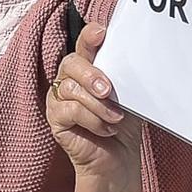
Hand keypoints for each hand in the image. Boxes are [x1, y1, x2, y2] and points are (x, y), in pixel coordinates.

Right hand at [46, 21, 147, 181]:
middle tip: (108, 91)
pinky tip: (105, 129)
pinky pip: (68, 110)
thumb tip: (137, 59)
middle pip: (71, 63)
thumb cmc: (123, 124)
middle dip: (91, 75)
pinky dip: (91, 120)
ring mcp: (60, 98)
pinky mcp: (55, 118)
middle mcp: (70, 78)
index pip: (85, 45)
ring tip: (115, 118)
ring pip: (71, 88)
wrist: (118, 159)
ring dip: (97, 105)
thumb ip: (125, 77)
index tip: (101, 33)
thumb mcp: (129, 96)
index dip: (89, 36)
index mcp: (89, 67)